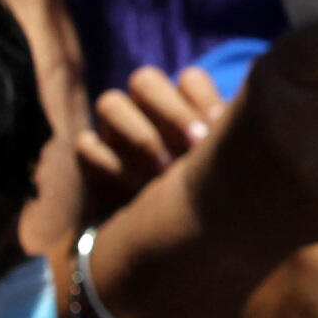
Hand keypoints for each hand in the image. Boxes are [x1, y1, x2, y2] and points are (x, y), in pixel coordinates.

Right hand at [78, 64, 226, 209]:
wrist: (162, 238)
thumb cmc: (201, 196)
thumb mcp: (217, 167)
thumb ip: (225, 144)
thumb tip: (229, 131)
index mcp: (184, 104)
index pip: (190, 79)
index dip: (204, 99)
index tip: (221, 131)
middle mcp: (145, 109)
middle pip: (145, 80)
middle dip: (172, 112)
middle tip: (196, 145)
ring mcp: (114, 130)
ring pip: (110, 103)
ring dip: (140, 135)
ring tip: (166, 171)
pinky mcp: (90, 158)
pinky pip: (88, 145)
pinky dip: (111, 165)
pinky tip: (136, 189)